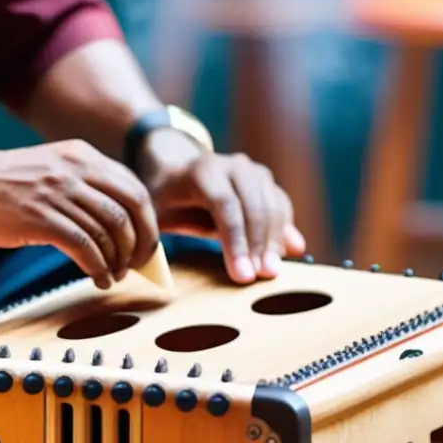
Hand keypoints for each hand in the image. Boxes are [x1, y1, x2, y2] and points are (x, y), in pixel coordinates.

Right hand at [0, 140, 159, 289]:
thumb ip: (88, 186)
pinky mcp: (42, 218)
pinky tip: (98, 279)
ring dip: (118, 261)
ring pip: (109, 232)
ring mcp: (59, 194)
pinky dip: (98, 268)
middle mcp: (76, 171)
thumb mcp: (56, 168)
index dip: (148, 222)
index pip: (135, 190)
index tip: (146, 246)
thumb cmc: (12, 184)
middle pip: (130, 211)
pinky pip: (85, 247)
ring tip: (114, 275)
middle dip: (140, 244)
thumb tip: (123, 230)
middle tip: (136, 265)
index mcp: (84, 157)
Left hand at [141, 131, 305, 283]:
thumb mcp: (155, 214)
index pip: (225, 205)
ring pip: (273, 205)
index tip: (241, 275)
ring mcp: (254, 172)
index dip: (235, 242)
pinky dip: (285, 231)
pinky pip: (282, 206)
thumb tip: (163, 259)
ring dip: (275, 241)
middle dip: (259, 245)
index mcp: (202, 170)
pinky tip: (287, 254)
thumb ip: (163, 233)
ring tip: (271, 272)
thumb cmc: (166, 202)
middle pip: (254, 206)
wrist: (180, 174)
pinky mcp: (267, 183)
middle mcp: (233, 166)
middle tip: (261, 277)